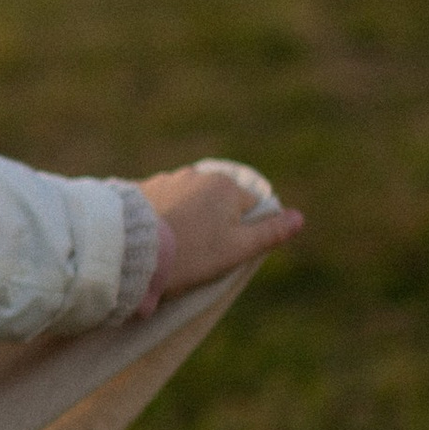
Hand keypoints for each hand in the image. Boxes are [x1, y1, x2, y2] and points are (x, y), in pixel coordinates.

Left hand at [142, 162, 304, 300]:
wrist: (129, 252)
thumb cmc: (189, 254)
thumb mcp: (236, 249)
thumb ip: (269, 232)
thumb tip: (299, 218)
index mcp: (225, 186)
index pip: (249, 207)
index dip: (241, 233)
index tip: (221, 253)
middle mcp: (196, 175)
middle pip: (217, 204)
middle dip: (212, 226)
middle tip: (196, 255)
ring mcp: (166, 179)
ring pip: (188, 204)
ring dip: (186, 221)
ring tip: (172, 250)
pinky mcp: (139, 189)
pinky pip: (161, 205)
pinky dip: (162, 219)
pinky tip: (153, 241)